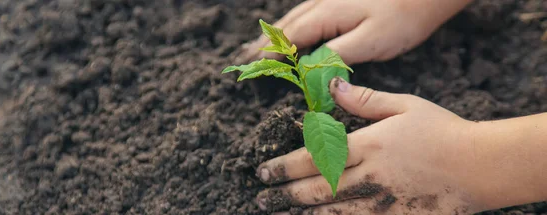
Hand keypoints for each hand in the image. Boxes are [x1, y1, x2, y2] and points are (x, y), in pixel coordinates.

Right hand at [240, 0, 471, 64]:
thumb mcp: (371, 42)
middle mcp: (323, 4)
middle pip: (286, 26)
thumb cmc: (402, 17)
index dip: (270, 54)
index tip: (251, 67)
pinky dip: (290, 25)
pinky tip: (289, 30)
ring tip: (256, 45)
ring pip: (294, 18)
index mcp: (327, 16)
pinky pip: (305, 13)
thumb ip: (338, 56)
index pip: (290, 38)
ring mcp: (330, 0)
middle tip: (243, 58)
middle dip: (264, 43)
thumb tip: (311, 72)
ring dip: (274, 34)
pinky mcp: (339, 1)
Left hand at [255, 77, 485, 213]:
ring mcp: (382, 202)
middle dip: (284, 193)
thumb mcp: (404, 106)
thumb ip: (364, 99)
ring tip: (281, 211)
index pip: (315, 157)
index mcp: (369, 145)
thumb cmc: (443, 131)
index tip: (263, 171)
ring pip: (332, 211)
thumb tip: (332, 86)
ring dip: (302, 211)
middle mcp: (370, 176)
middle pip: (317, 187)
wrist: (482, 167)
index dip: (284, 165)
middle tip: (261, 196)